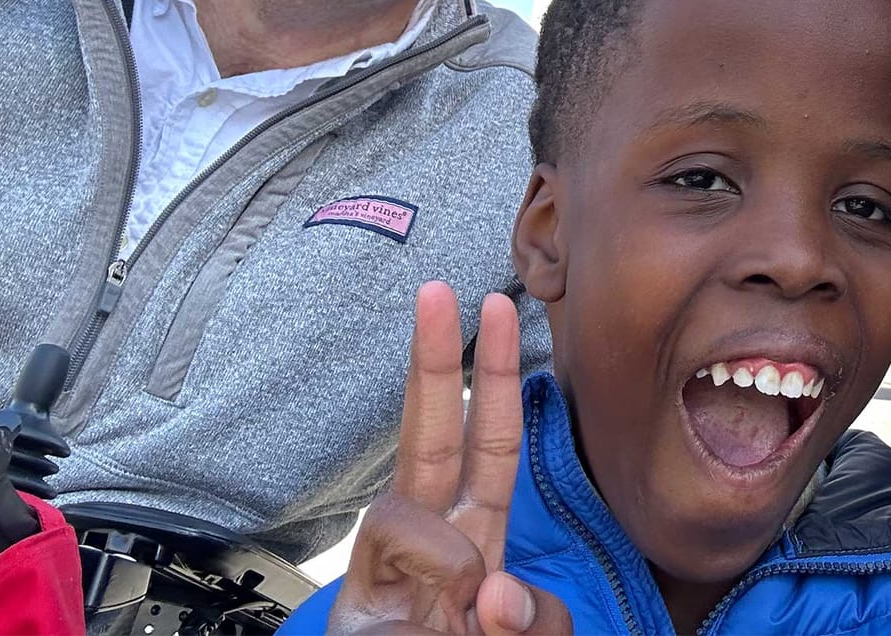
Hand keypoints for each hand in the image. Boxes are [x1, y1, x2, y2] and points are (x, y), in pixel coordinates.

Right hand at [328, 283, 571, 634]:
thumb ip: (535, 622)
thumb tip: (496, 592)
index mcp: (475, 548)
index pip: (489, 448)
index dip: (494, 380)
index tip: (495, 307)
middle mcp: (428, 556)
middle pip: (429, 440)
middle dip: (435, 363)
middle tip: (442, 288)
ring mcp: (384, 587)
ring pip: (400, 508)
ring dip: (444, 553)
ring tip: (460, 615)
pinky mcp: (355, 617)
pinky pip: (397, 565)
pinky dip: (434, 590)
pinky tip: (444, 621)